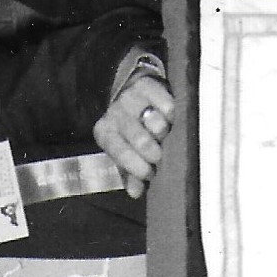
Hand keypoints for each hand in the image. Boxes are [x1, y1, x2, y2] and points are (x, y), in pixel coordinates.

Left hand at [94, 47, 173, 193]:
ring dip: (163, 132)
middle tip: (159, 155)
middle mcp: (115, 114)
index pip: (121, 153)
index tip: (150, 173)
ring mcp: (131, 98)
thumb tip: (135, 192)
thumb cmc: (128, 129)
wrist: (127, 89)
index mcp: (105, 133)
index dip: (137, 167)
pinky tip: (170, 118)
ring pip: (155, 121)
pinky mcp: (147, 84)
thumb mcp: (123, 151)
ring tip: (163, 134)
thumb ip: (129, 173)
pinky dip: (170, 114)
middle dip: (153, 152)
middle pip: (140, 139)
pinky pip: (166, 104)